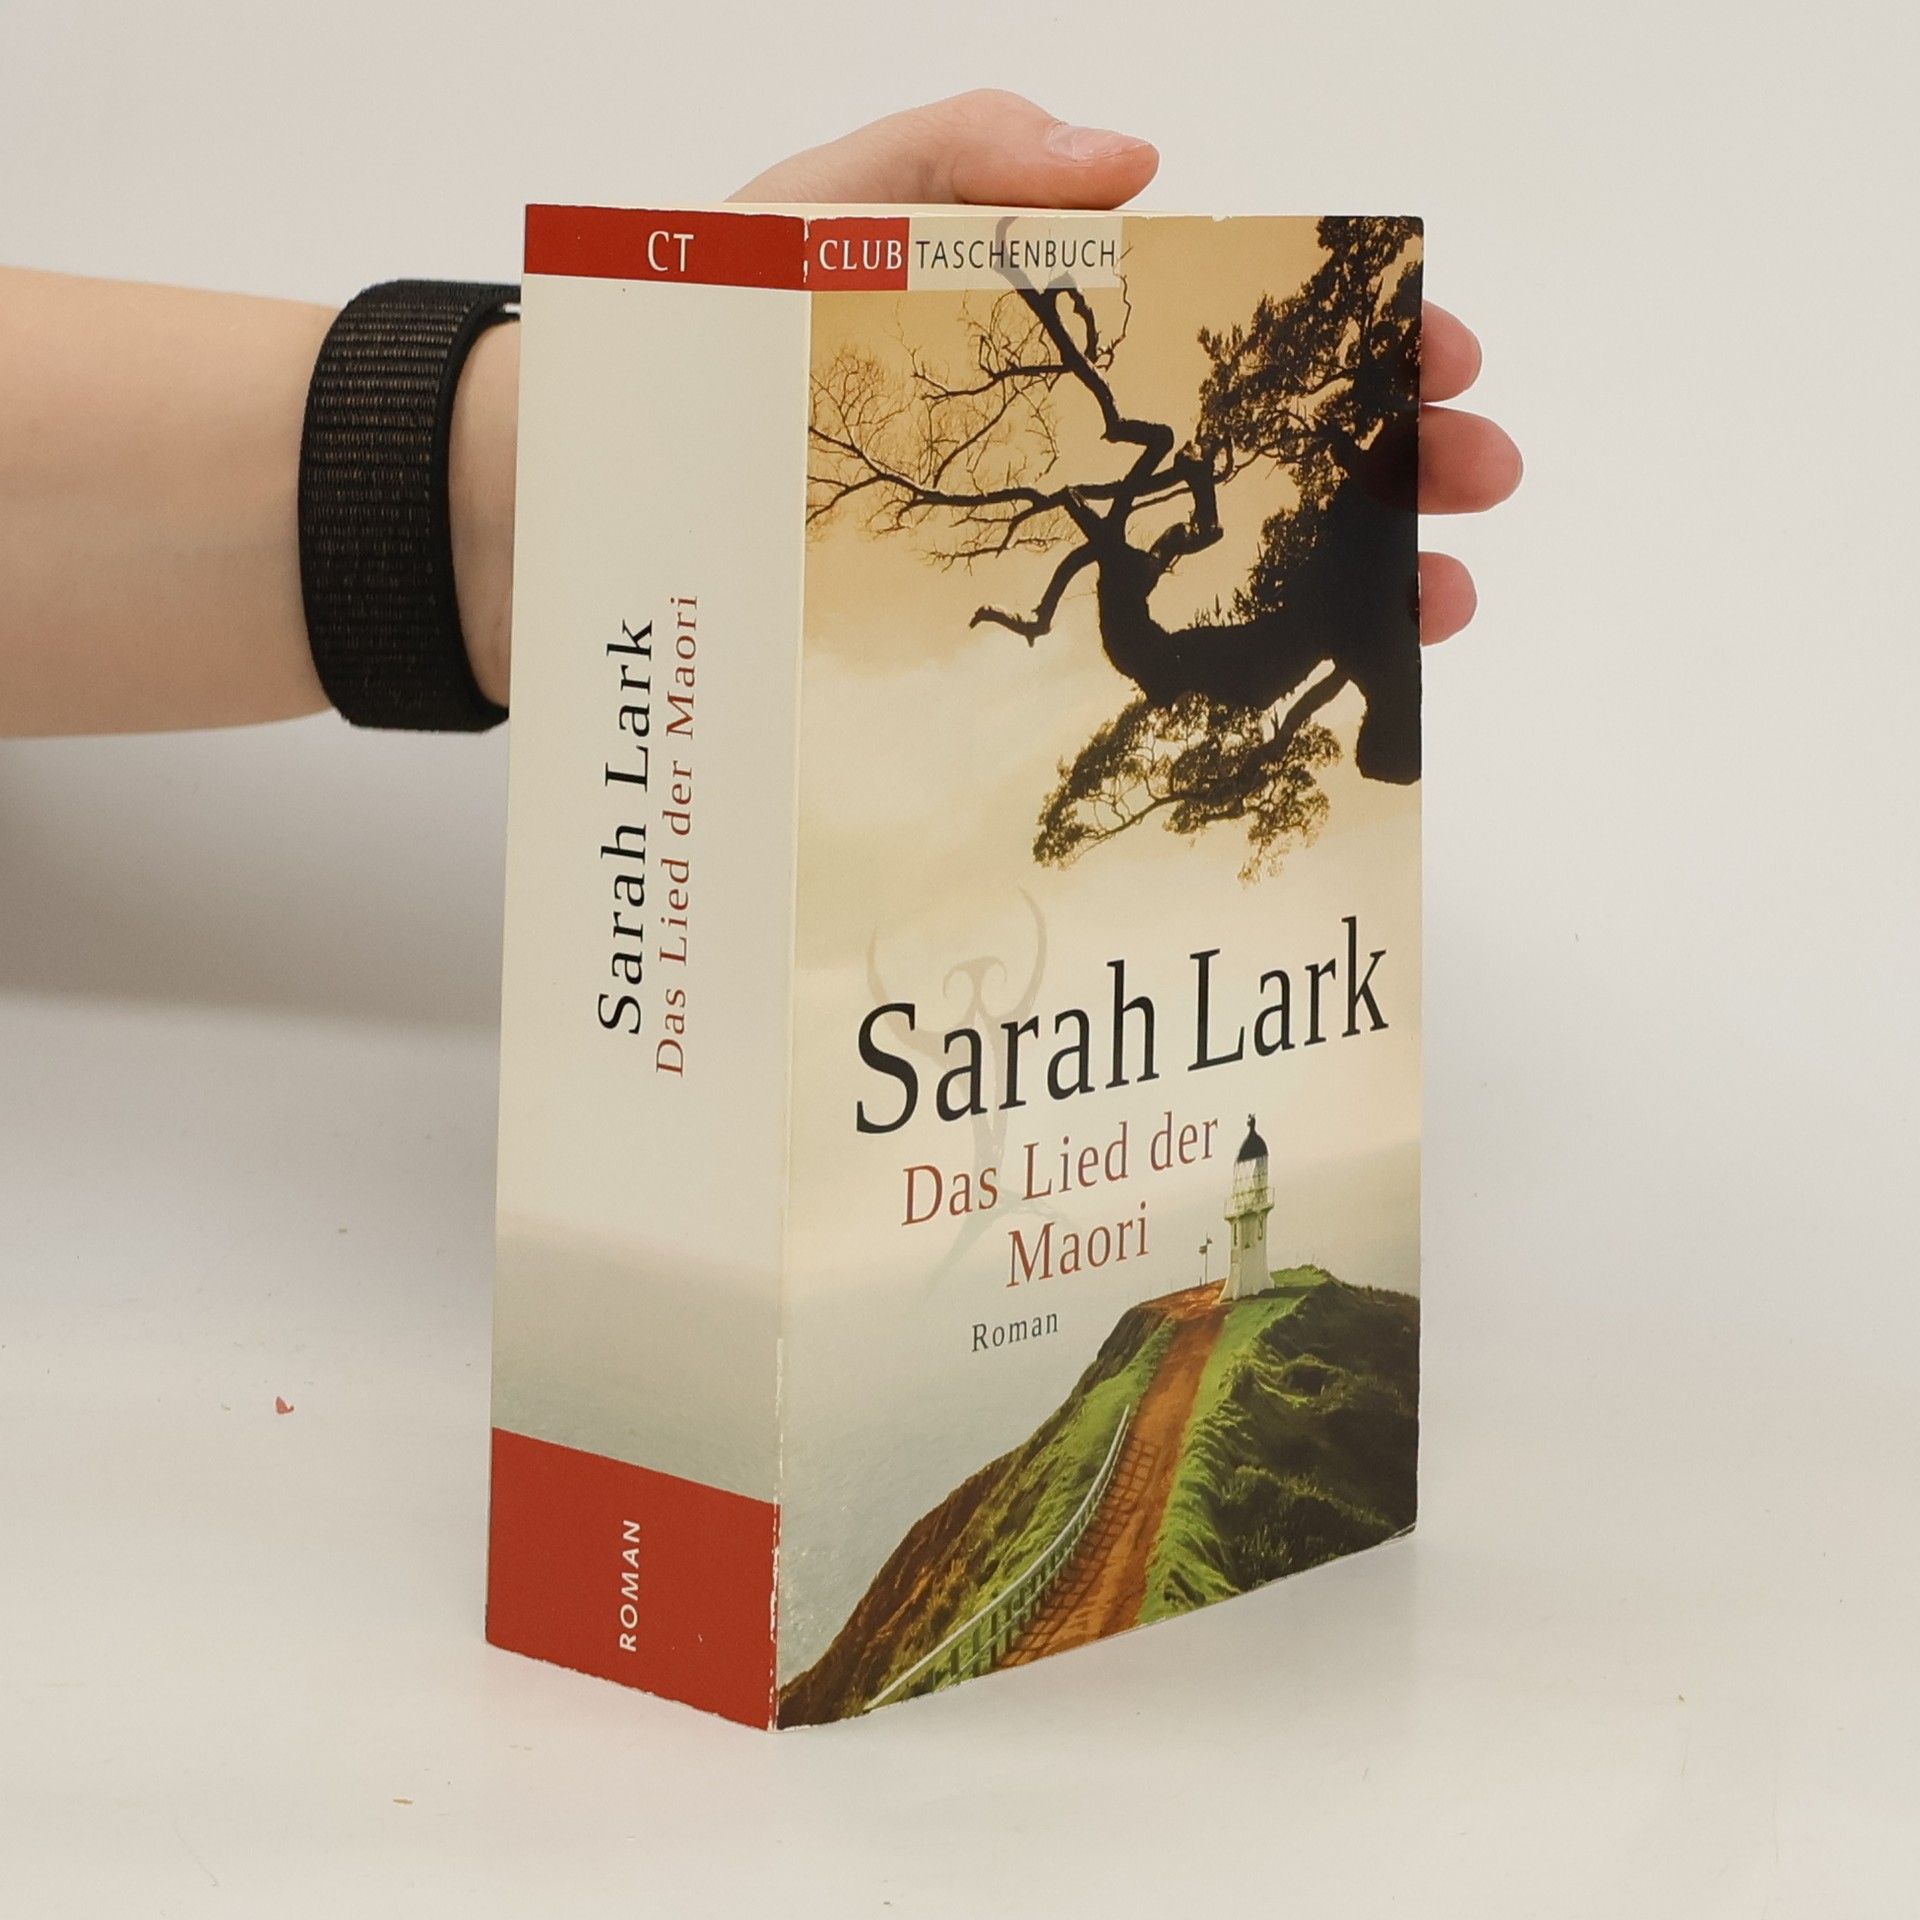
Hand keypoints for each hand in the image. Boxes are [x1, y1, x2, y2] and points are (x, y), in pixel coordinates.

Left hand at [732, 90, 1519, 646]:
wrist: (565, 503)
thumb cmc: (680, 345)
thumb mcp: (805, 215)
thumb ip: (951, 160)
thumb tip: (1133, 160)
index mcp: (1036, 337)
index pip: (1228, 334)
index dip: (1346, 344)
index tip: (1442, 360)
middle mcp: (1051, 456)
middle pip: (1246, 457)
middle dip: (1379, 468)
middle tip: (1477, 488)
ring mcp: (1021, 561)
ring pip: (1208, 573)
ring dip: (1334, 587)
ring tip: (1430, 613)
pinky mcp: (970, 664)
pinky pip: (1113, 673)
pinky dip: (1210, 685)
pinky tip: (1289, 700)